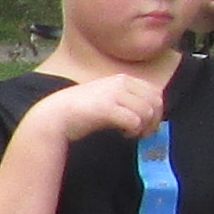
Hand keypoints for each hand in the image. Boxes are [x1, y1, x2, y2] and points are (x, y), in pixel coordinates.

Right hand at [38, 67, 164, 147]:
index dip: (157, 110)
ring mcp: (114, 94)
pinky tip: (123, 134)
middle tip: (144, 133)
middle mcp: (121, 83)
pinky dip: (133, 131)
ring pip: (147, 112)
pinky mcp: (108, 108)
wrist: (56, 115)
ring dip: (143, 127)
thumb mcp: (108, 97)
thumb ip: (127, 99)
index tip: (148, 124)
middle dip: (154, 120)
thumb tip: (150, 114)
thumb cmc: (81, 110)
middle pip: (155, 101)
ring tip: (131, 134)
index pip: (155, 92)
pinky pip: (134, 121)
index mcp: (122, 78)